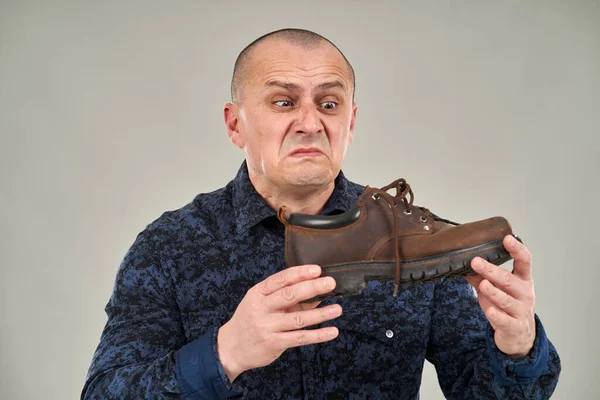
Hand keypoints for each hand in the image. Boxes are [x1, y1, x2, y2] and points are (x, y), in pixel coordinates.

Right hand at [217, 264, 341, 381]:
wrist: (230, 348)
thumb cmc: (250, 321)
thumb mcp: (260, 303)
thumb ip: (285, 297)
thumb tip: (315, 292)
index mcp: (258, 293)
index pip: (280, 279)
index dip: (299, 273)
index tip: (317, 269)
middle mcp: (261, 308)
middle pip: (289, 295)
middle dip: (312, 287)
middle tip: (330, 283)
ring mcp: (267, 326)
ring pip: (298, 318)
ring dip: (320, 314)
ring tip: (337, 309)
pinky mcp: (274, 343)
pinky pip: (300, 338)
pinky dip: (318, 335)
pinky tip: (332, 331)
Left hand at [466, 235, 535, 356]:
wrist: (520, 336)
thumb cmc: (507, 306)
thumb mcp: (495, 289)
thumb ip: (480, 276)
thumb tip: (461, 262)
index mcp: (522, 280)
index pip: (524, 262)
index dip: (517, 250)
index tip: (507, 238)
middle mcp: (524, 293)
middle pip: (508, 279)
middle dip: (492, 270)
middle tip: (476, 261)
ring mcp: (521, 311)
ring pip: (506, 300)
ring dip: (494, 292)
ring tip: (483, 284)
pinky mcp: (514, 327)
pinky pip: (505, 320)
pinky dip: (497, 316)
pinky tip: (489, 311)